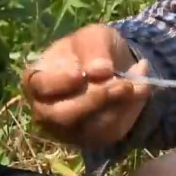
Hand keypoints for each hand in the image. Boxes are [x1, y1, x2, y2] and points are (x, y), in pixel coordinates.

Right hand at [21, 24, 149, 147]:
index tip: (80, 74)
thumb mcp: (95, 37)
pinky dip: (128, 113)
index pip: (38, 87)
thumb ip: (94, 49)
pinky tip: (138, 92)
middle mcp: (47, 110)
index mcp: (37, 80)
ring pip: (90, 128)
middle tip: (123, 84)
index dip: (58, 83)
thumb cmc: (93, 51)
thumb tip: (100, 71)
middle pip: (62, 116)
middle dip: (95, 100)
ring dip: (117, 107)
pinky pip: (109, 132)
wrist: (115, 68)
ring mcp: (68, 129)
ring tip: (135, 85)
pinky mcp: (92, 139)